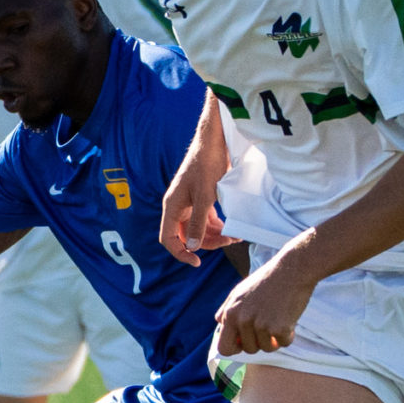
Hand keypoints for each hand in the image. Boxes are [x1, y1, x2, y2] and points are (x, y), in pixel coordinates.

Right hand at [158, 138, 231, 266]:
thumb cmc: (207, 164)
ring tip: (235, 236)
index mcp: (172, 206)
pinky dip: (217, 225)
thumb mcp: (205, 196)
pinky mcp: (200, 197)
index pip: (168, 239)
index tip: (197, 262)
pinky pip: (206, 219)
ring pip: (198, 228)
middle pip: (187, 236)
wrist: (214, 140)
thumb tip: (192, 247)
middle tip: (230, 241)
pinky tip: (231, 227)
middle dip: (206, 242)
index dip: (180, 253)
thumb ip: (198, 223)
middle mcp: (178, 206)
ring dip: (215, 235)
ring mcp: (189, 202)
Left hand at [214, 248, 315, 356]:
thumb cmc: (267, 280)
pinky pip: (284, 344)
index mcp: (230, 313)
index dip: (236, 348)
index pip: (224, 348)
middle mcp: (242, 320)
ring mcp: (260, 325)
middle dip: (259, 343)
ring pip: (267, 348)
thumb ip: (227, 309)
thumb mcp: (239, 292)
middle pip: (248, 349)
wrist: (292, 269)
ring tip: (280, 321)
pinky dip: (289, 336)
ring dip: (275, 340)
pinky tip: (290, 320)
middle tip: (269, 327)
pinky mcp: (279, 328)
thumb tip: (220, 324)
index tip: (246, 342)